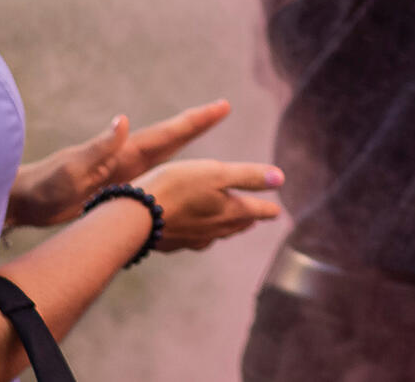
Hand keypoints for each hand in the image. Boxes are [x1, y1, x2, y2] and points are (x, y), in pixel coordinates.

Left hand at [9, 100, 231, 228]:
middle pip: (172, 140)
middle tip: (223, 107)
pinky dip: (173, 180)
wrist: (25, 202)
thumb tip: (124, 120)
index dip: (195, 121)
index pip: (167, 133)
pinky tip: (180, 186)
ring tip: (212, 145)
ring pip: (167, 161)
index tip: (221, 106)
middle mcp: (128, 160)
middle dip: (198, 125)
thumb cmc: (45, 185)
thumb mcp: (73, 168)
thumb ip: (99, 146)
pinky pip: (154, 183)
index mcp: (124, 153)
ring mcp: (125, 176)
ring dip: (190, 151)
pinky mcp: (119, 193)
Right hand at [135, 159, 285, 250]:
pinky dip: (201, 233)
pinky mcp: (171, 242)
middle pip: (238, 225)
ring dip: (228, 228)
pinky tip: (195, 232)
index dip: (268, 209)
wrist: (133, 216)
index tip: (277, 213)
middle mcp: (215, 230)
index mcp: (231, 212)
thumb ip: (249, 177)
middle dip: (249, 219)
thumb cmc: (176, 187)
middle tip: (257, 217)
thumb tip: (281, 179)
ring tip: (233, 224)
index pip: (257, 211)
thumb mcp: (216, 173)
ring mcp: (192, 239)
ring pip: (217, 234)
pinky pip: (194, 239)